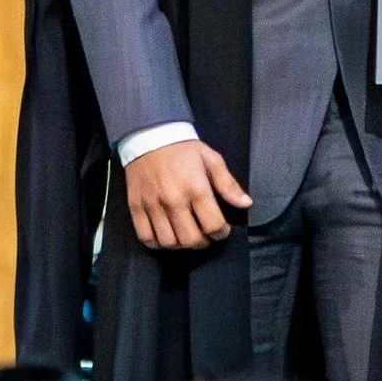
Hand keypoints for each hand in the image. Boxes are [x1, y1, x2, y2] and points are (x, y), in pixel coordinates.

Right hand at [126, 140, 252, 250]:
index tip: (222, 229)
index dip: (221, 233)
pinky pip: (146, 238)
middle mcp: (174, 201)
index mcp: (196, 189)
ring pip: (169, 242)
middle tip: (205, 234)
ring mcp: (153, 206)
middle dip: (203, 242)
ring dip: (181, 244)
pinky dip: (157, 243)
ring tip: (186, 234)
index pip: (213, 225)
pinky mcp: (136, 208)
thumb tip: (246, 203)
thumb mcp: (212, 160)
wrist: (150, 136)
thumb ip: (228, 184)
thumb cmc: (184, 149)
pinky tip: (166, 235)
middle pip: (191, 239)